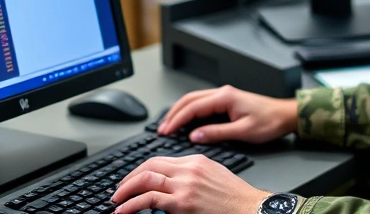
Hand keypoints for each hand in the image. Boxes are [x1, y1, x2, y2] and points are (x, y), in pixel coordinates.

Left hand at [111, 154, 269, 213]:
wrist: (252, 209)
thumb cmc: (237, 199)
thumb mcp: (214, 177)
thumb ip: (193, 176)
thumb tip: (173, 185)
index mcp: (196, 161)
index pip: (159, 160)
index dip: (141, 170)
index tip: (132, 180)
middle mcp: (188, 169)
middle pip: (149, 166)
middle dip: (128, 178)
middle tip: (118, 191)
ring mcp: (185, 185)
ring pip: (145, 179)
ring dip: (125, 190)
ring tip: (116, 201)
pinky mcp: (183, 202)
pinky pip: (149, 199)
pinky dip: (131, 204)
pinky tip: (123, 211)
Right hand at [157, 85, 297, 144]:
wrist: (285, 115)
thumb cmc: (270, 122)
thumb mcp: (243, 131)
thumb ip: (217, 133)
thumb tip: (195, 136)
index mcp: (224, 97)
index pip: (193, 107)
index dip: (177, 119)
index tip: (166, 130)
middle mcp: (222, 94)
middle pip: (189, 100)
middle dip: (173, 114)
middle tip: (162, 129)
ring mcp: (224, 96)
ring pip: (194, 101)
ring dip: (180, 112)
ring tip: (169, 126)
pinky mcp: (226, 102)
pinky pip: (202, 104)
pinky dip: (190, 112)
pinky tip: (185, 122)